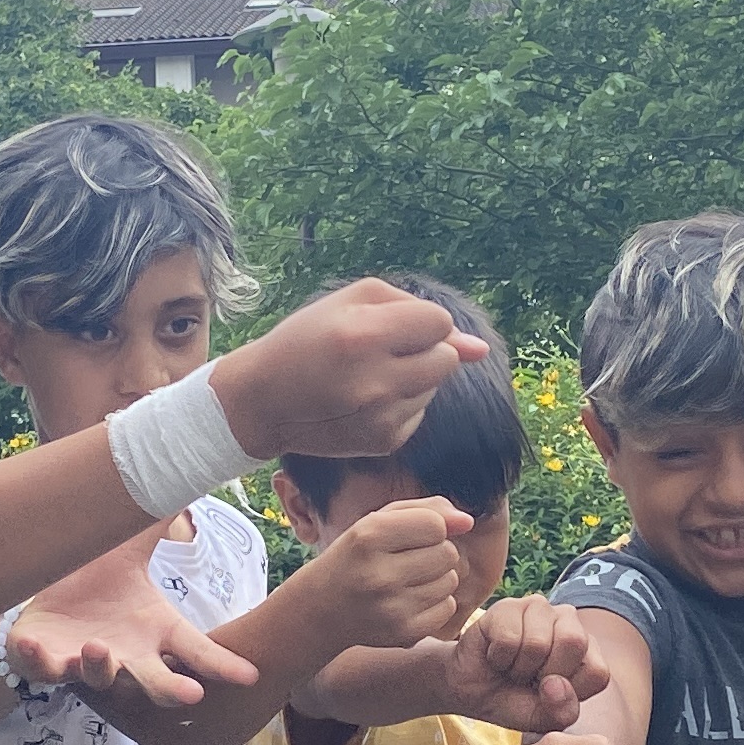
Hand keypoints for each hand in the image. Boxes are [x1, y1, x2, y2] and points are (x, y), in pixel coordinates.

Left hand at [10, 535, 261, 708]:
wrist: (44, 598)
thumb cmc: (95, 581)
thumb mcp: (127, 551)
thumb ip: (156, 525)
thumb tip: (187, 479)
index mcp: (154, 630)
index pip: (195, 650)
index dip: (222, 664)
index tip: (250, 675)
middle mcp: (127, 654)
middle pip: (157, 682)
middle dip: (172, 690)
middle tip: (192, 694)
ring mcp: (86, 662)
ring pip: (100, 677)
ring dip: (101, 667)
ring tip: (98, 647)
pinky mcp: (46, 661)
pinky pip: (42, 668)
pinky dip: (38, 661)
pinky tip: (33, 646)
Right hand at [213, 279, 482, 459]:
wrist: (264, 400)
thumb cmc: (308, 338)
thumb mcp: (351, 303)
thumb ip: (415, 310)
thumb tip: (480, 349)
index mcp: (364, 336)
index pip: (439, 323)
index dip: (420, 322)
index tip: (390, 328)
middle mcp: (376, 380)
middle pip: (447, 359)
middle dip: (425, 350)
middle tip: (383, 351)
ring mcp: (382, 416)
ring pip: (435, 386)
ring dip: (413, 377)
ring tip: (368, 376)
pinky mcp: (385, 442)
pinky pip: (420, 413)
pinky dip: (402, 404)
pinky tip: (365, 400)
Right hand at [317, 497, 474, 648]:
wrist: (321, 609)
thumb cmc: (357, 557)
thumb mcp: (378, 522)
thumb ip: (425, 510)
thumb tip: (468, 521)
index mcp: (368, 537)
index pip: (435, 525)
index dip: (430, 528)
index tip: (410, 536)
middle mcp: (378, 574)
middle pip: (447, 553)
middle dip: (435, 552)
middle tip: (407, 560)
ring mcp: (392, 608)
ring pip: (451, 581)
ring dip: (437, 577)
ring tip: (407, 580)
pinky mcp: (404, 634)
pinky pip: (448, 608)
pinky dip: (436, 603)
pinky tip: (409, 601)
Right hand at [440, 595, 605, 735]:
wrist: (469, 690)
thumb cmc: (513, 701)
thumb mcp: (542, 719)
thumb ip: (562, 711)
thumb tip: (554, 684)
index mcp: (588, 649)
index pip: (597, 672)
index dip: (568, 692)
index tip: (548, 693)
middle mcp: (568, 621)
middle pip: (574, 643)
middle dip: (545, 674)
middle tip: (529, 678)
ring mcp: (539, 608)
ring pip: (538, 642)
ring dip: (518, 667)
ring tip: (512, 666)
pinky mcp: (507, 606)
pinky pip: (509, 638)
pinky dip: (498, 657)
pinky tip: (496, 655)